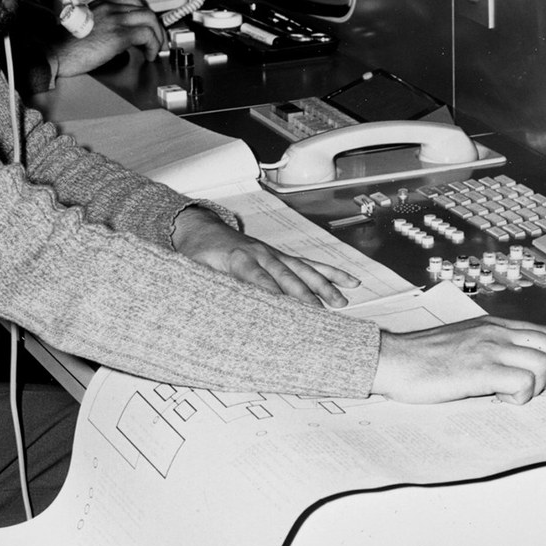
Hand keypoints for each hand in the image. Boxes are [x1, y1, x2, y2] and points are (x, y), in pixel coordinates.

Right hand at [47, 0, 167, 79]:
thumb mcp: (86, 27)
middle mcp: (110, 9)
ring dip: (157, 35)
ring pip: (149, 19)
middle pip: (144, 8)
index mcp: (102, 6)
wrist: (56, 52)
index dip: (145, 14)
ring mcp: (115, 20)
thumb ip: (103, 26)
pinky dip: (153, 45)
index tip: (148, 26)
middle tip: (156, 38)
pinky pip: (146, 35)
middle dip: (155, 25)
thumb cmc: (66, 45)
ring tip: (155, 48)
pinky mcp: (118, 35)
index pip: (132, 1)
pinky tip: (148, 54)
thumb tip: (119, 39)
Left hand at [171, 206, 358, 307]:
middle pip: (288, 277)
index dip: (274, 295)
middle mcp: (262, 254)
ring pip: (304, 270)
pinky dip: (330, 273)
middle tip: (321, 315)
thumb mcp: (195, 270)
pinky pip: (309, 265)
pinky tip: (349, 282)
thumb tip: (215, 311)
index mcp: (239, 258)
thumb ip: (207, 287)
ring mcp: (274, 254)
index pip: (259, 280)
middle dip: (305, 296)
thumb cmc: (197, 253)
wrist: (201, 229)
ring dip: (324, 287)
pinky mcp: (281, 257)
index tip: (287, 312)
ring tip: (342, 303)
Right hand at [370, 315, 545, 404]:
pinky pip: (523, 381)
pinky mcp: (480, 369)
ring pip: (543, 363)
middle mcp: (495, 332)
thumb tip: (510, 369)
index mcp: (491, 325)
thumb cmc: (419, 357)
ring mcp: (489, 349)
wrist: (392, 359)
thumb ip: (486, 348)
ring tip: (512, 394)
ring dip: (536, 386)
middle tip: (541, 390)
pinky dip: (520, 395)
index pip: (545, 331)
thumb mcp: (460, 342)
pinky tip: (499, 398)